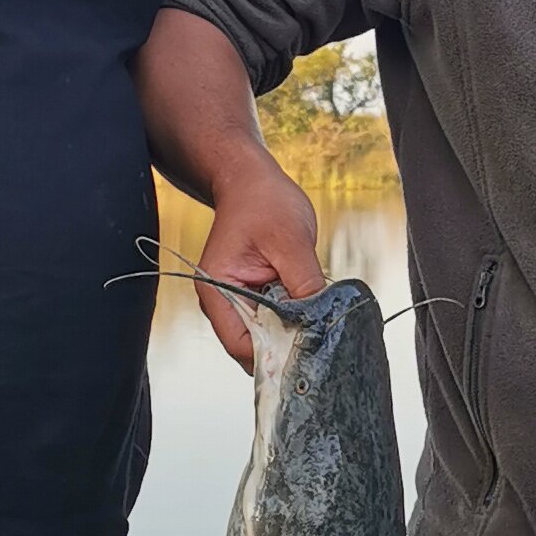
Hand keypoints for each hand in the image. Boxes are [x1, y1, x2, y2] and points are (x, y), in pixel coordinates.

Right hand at [193, 145, 325, 368]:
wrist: (252, 180)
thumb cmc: (262, 201)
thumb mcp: (291, 240)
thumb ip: (304, 283)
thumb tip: (319, 321)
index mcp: (216, 289)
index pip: (240, 344)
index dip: (272, 355)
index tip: (305, 354)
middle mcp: (222, 301)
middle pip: (253, 346)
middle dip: (285, 346)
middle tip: (318, 342)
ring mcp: (238, 300)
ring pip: (267, 335)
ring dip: (292, 331)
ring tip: (317, 322)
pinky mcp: (256, 295)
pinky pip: (276, 319)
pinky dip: (295, 318)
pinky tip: (312, 310)